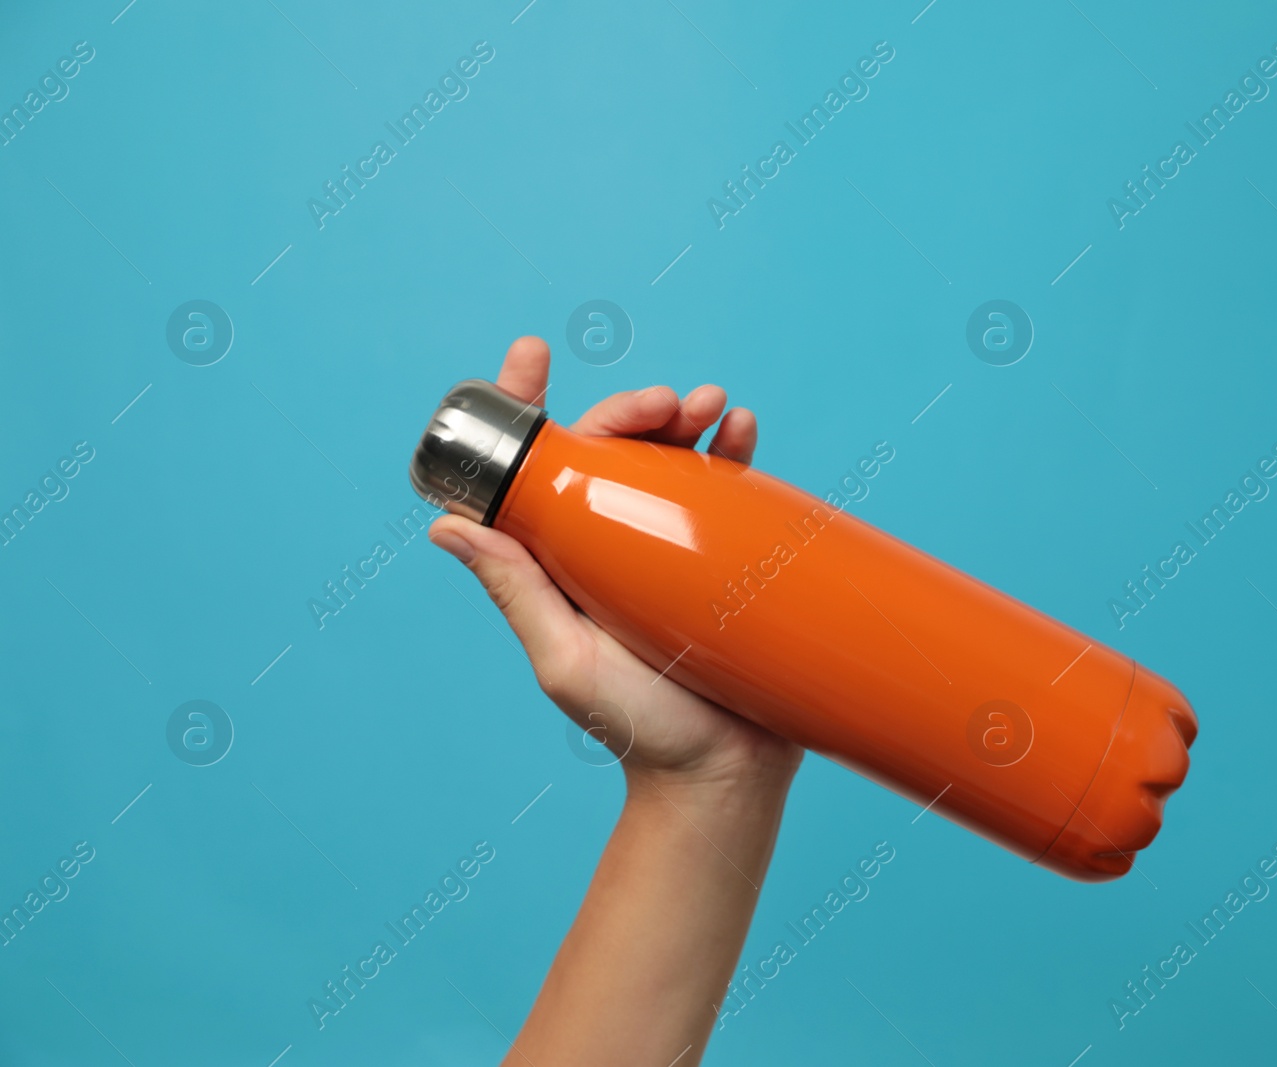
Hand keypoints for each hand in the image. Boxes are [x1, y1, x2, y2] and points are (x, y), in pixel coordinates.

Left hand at [428, 337, 803, 794]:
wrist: (723, 776)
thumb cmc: (636, 727)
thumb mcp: (563, 658)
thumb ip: (516, 591)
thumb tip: (445, 526)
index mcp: (562, 557)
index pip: (536, 467)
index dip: (528, 404)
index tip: (529, 355)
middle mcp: (614, 541)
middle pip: (613, 447)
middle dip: (631, 406)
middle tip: (663, 400)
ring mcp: (673, 547)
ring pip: (671, 456)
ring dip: (686, 417)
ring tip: (710, 405)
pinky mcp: (728, 558)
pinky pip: (731, 490)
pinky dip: (736, 450)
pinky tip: (742, 429)